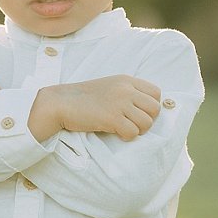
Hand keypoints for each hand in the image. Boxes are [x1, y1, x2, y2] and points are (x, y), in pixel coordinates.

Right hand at [41, 76, 161, 141]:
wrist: (60, 103)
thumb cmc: (85, 98)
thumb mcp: (110, 86)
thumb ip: (128, 92)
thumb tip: (147, 108)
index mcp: (127, 80)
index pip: (156, 93)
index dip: (151, 106)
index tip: (139, 113)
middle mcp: (126, 90)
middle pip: (155, 109)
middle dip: (147, 120)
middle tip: (133, 124)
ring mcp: (119, 103)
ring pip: (147, 123)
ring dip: (138, 130)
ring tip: (124, 129)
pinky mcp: (112, 118)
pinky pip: (133, 133)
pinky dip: (127, 137)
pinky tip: (116, 133)